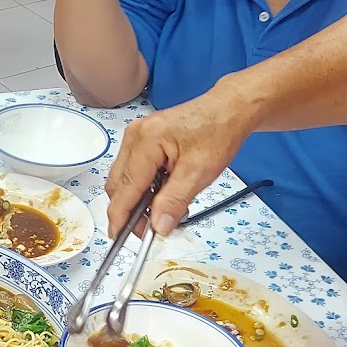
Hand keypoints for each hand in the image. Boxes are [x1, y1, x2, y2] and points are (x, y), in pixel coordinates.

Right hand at [105, 81, 256, 237]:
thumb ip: (174, 201)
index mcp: (146, 141)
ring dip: (136, 200)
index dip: (120, 216)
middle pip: (118, 185)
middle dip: (128, 211)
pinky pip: (131, 170)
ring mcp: (136, 137)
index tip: (118, 237)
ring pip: (122, 180)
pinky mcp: (141, 140)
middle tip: (148, 229)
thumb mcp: (199, 172)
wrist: (228, 110)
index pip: (125, 188)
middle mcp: (134, 136)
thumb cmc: (218, 131)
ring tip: (159, 210)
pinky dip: (141, 188)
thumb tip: (158, 226)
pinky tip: (159, 194)